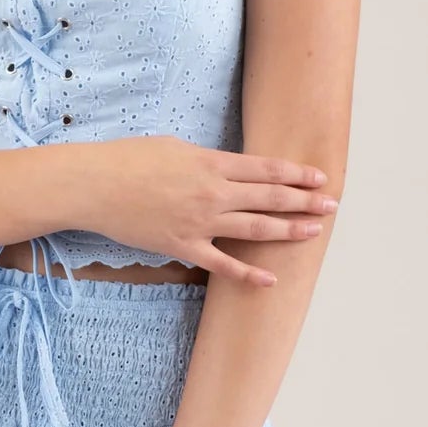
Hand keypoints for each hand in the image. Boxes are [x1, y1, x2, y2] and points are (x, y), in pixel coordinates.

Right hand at [83, 136, 338, 284]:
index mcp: (211, 163)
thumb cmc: (128, 159)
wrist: (95, 185)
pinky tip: (270, 279)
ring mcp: (200, 222)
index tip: (319, 178)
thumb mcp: (175, 146)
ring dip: (288, 231)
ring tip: (313, 233)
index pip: (265, 169)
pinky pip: (222, 264)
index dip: (296, 174)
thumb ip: (206, 160)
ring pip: (255, 229)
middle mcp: (213, 193)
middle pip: (269, 198)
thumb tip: (227, 169)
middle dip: (304, 202)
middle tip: (332, 205)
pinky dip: (248, 274)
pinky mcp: (183, 246)